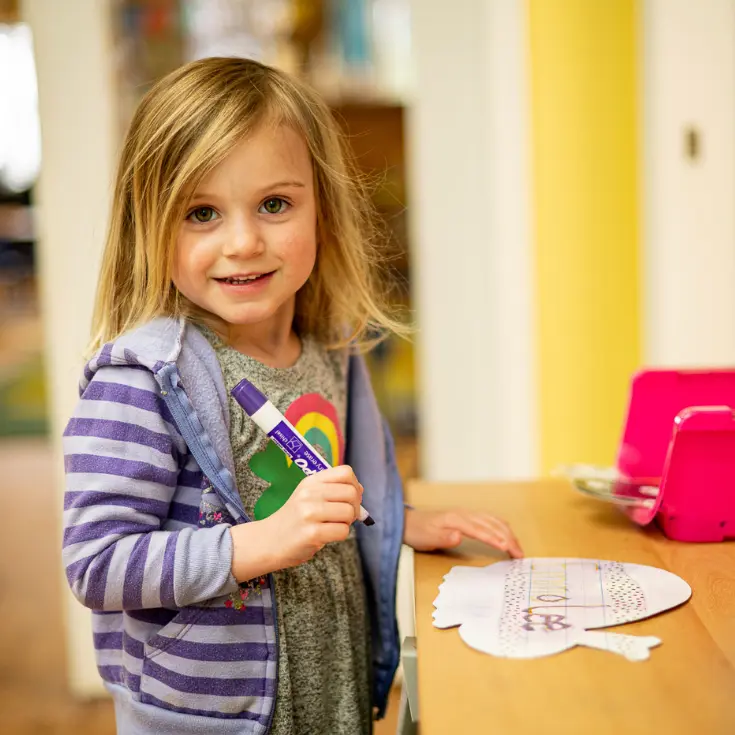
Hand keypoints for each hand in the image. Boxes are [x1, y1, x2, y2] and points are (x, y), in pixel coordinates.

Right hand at [230, 465, 362, 580]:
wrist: (269, 541)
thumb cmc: (295, 519)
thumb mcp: (309, 496)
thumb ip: (332, 490)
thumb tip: (360, 490)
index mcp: (311, 481)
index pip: (346, 472)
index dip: (354, 486)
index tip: (349, 499)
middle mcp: (309, 493)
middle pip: (351, 493)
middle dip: (355, 507)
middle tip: (344, 517)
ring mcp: (309, 512)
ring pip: (349, 512)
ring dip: (347, 522)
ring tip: (333, 526)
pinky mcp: (311, 533)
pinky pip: (342, 531)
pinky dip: (340, 535)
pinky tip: (326, 536)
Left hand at [403, 507, 522, 557]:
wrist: (408, 522)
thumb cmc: (418, 532)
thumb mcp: (427, 538)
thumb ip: (443, 538)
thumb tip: (459, 536)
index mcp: (457, 519)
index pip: (481, 530)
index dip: (495, 539)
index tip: (508, 549)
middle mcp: (465, 514)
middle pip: (492, 525)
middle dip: (508, 538)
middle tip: (520, 555)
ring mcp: (467, 514)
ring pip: (494, 521)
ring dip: (508, 533)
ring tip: (518, 548)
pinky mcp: (468, 517)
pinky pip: (490, 520)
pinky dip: (502, 527)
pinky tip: (507, 534)